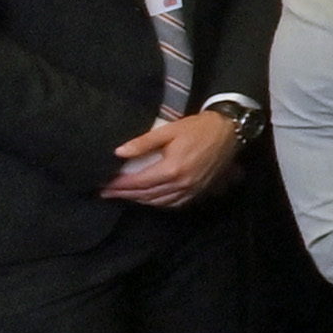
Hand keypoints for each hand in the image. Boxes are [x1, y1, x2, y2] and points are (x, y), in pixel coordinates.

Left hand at [105, 108, 243, 207]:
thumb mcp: (169, 130)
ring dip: (139, 200)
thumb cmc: (198, 128)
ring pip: (159, 202)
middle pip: (145, 195)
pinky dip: (159, 203)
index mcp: (171, 169)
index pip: (137, 182)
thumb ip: (143, 142)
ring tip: (125, 196)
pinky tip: (150, 199)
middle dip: (124, 195)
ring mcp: (191, 190)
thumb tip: (118, 152)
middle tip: (106, 193)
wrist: (229, 131)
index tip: (103, 185)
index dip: (118, 185)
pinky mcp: (199, 191)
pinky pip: (174, 203)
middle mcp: (181, 184)